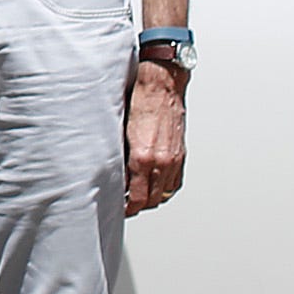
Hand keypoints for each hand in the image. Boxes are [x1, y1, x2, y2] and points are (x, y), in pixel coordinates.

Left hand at [125, 60, 185, 215]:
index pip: (136, 199)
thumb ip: (119, 158)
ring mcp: (173, 159)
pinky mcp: (180, 154)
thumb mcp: (120, 132)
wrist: (160, 85)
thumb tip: (112, 175)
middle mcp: (161, 162)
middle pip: (150, 201)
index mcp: (143, 158)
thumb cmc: (139, 101)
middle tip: (125, 203)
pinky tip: (154, 185)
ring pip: (163, 194)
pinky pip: (174, 182)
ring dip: (150, 198)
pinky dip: (164, 188)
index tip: (119, 208)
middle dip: (137, 205)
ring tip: (138, 195)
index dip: (126, 209)